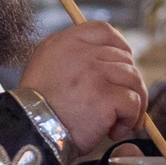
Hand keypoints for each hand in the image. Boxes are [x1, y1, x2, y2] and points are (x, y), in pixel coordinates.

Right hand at [19, 22, 145, 151]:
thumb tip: (104, 63)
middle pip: (124, 59)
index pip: (104, 31)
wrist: (32, 133)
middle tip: (119, 106)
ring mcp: (95, 73)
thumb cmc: (38, 110)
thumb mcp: (45, 68)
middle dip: (128, 84)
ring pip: (133, 80)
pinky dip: (130, 119)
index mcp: (65, 43)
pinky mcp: (105, 96)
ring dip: (133, 104)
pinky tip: (114, 131)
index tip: (123, 67)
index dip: (121, 47)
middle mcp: (81, 53)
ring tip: (119, 122)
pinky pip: (133, 102)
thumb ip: (71, 58)